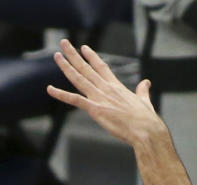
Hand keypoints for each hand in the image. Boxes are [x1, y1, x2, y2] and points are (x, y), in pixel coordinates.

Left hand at [47, 39, 166, 146]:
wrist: (145, 129)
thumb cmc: (146, 119)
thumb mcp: (144, 100)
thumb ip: (143, 91)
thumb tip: (146, 83)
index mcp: (116, 86)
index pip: (101, 67)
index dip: (91, 56)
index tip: (83, 47)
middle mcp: (106, 88)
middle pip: (86, 68)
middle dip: (74, 55)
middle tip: (64, 43)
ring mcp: (99, 97)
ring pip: (78, 78)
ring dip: (66, 66)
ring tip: (57, 55)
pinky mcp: (95, 109)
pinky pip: (74, 100)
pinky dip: (61, 94)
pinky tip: (50, 89)